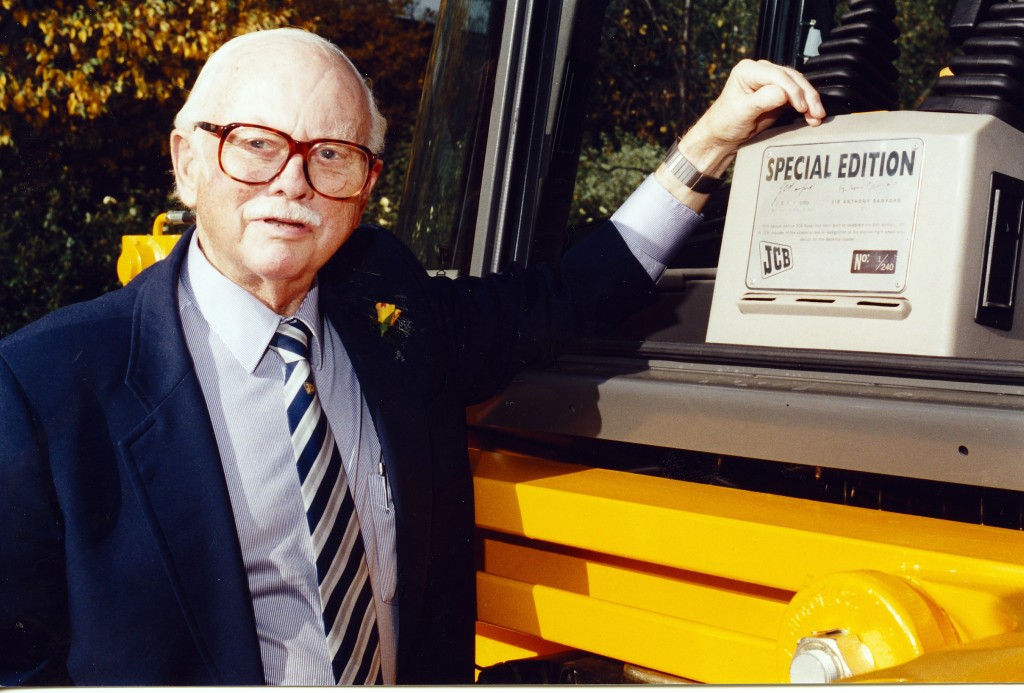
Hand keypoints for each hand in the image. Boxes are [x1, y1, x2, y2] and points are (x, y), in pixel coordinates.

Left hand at [656, 59, 824, 204]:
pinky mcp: (778, 95)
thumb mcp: (741, 112)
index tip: (800, 105)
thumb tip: (782, 93)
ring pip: (798, 85)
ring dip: (810, 101)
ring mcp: (771, 82)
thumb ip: (761, 100)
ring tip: (817, 116)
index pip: (777, 75)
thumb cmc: (724, 123)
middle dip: (806, 95)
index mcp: (748, 71)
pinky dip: (806, 106)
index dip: (792, 89)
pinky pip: (797, 97)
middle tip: (815, 112)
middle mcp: (761, 72)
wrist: (722, 137)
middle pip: (791, 78)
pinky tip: (812, 116)